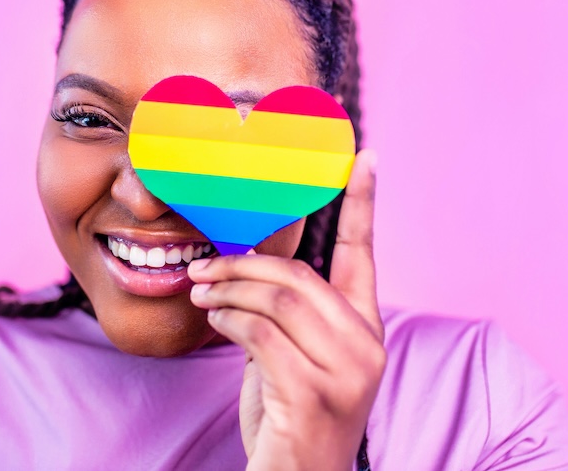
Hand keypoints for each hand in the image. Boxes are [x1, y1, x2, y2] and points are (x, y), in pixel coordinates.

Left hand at [188, 149, 385, 470]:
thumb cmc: (289, 411)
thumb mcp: (290, 351)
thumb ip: (282, 309)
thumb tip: (246, 260)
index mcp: (365, 327)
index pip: (365, 253)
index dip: (363, 202)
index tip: (365, 156)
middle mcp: (366, 345)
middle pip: (299, 276)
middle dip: (243, 266)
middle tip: (204, 268)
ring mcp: (347, 371)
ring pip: (277, 301)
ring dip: (227, 292)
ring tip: (202, 293)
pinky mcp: (314, 393)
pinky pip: (259, 334)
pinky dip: (227, 320)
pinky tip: (214, 321)